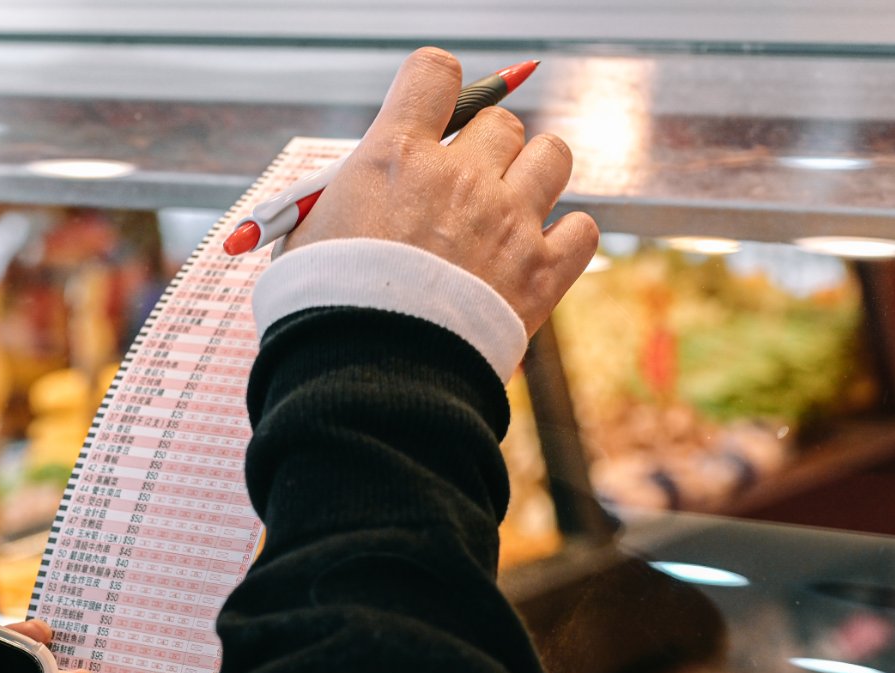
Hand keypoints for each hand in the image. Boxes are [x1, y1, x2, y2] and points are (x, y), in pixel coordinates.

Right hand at [285, 47, 598, 335]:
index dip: (440, 85)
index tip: (436, 111)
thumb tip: (369, 180)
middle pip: (501, 122)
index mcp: (397, 155)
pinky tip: (539, 255)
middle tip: (464, 190)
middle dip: (485, 149)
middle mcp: (460, 177)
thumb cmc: (327, 308)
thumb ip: (347, 193)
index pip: (435, 72)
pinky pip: (583, 228)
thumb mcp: (310, 234)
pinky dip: (567, 238)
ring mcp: (508, 222)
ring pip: (553, 154)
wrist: (371, 377)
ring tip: (511, 210)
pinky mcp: (542, 273)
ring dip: (535, 175)